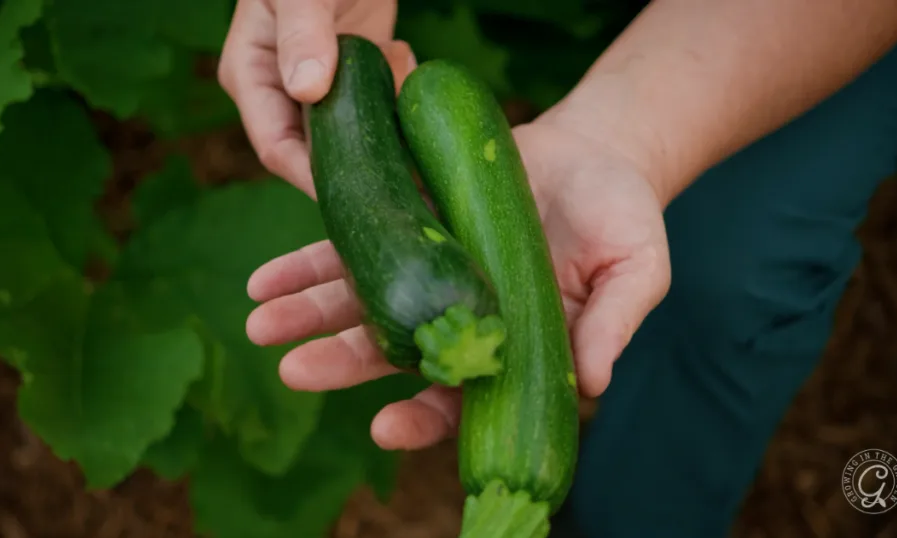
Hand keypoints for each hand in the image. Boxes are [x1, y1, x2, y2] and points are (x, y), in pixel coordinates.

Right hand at [218, 0, 414, 196]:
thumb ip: (302, 34)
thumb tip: (306, 90)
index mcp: (251, 76)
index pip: (277, 149)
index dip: (316, 179)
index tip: (360, 196)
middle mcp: (279, 90)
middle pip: (315, 152)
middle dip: (359, 163)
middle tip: (406, 181)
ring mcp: (317, 84)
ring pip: (350, 134)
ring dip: (384, 126)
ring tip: (406, 97)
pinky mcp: (351, 74)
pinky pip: (373, 106)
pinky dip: (395, 94)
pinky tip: (406, 62)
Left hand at [244, 116, 671, 450]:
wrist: (596, 150)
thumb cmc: (623, 216)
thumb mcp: (636, 268)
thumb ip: (614, 324)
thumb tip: (596, 381)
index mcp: (510, 344)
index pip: (462, 397)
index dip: (424, 416)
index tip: (384, 427)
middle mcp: (460, 317)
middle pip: (394, 352)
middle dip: (342, 365)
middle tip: (295, 371)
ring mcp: (430, 272)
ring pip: (361, 302)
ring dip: (309, 315)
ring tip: (260, 324)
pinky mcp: (411, 223)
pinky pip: (355, 243)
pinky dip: (308, 263)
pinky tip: (267, 278)